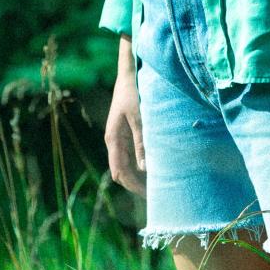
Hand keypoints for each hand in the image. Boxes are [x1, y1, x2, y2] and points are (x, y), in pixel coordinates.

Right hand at [104, 64, 145, 196]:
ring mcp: (119, 138)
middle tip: (154, 195)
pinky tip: (152, 168)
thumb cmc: (134, 93)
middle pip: (121, 172)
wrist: (129, 74)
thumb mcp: (140, 118)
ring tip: (155, 186)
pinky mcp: (126, 133)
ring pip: (126, 165)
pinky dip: (139, 166)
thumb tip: (145, 169)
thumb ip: (142, 143)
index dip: (133, 186)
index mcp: (113, 139)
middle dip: (135, 185)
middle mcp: (114, 141)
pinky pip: (130, 156)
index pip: (120, 172)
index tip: (149, 196)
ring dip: (138, 177)